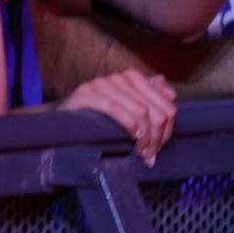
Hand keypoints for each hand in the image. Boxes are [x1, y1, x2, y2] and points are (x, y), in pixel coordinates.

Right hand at [58, 70, 177, 165]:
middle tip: (150, 156)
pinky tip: (131, 140)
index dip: (167, 131)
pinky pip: (117, 110)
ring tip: (141, 155)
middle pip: (156, 111)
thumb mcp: (127, 108)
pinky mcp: (87, 93)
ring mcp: (103, 83)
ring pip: (141, 113)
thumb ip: (150, 98)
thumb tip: (172, 96)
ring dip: (145, 139)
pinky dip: (130, 128)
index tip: (158, 149)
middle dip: (157, 138)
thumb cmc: (98, 117)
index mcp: (134, 78)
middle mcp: (121, 77)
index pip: (166, 105)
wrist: (62, 119)